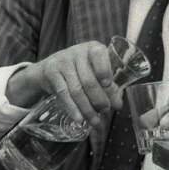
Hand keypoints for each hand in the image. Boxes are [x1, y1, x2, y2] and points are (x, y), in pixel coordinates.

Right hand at [7, 42, 122, 126]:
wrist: (50, 68)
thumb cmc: (80, 70)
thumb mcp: (94, 72)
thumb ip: (108, 87)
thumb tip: (117, 105)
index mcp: (93, 48)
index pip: (99, 55)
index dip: (104, 70)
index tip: (108, 85)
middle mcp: (77, 52)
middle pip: (89, 79)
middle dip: (99, 99)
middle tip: (105, 111)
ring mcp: (63, 62)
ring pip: (76, 90)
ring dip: (87, 108)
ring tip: (95, 121)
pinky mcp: (51, 73)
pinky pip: (63, 94)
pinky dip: (72, 108)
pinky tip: (79, 118)